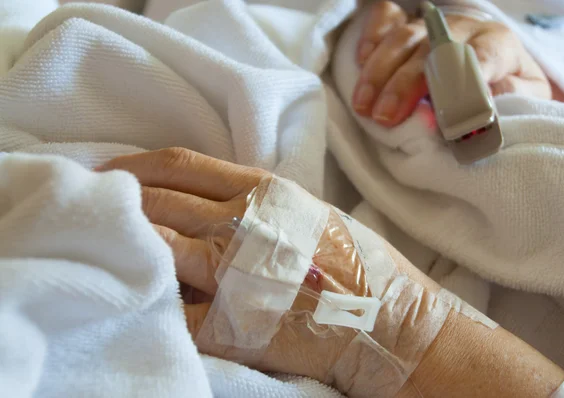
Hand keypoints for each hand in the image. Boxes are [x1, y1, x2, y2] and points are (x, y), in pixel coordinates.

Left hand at [97, 148, 361, 382]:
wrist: (388, 323)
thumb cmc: (358, 264)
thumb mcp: (310, 211)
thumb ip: (257, 200)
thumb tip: (208, 198)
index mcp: (262, 193)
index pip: (179, 165)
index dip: (135, 164)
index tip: (110, 169)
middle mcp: (241, 226)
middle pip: (157, 202)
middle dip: (118, 199)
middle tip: (91, 202)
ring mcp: (232, 275)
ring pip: (155, 249)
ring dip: (123, 244)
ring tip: (101, 241)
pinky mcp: (229, 325)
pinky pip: (172, 310)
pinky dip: (149, 300)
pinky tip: (135, 294)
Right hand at [353, 1, 550, 126]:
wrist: (496, 68)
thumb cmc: (505, 90)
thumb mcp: (524, 99)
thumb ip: (509, 101)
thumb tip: (479, 107)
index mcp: (498, 45)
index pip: (481, 58)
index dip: (459, 85)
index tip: (442, 114)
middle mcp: (464, 29)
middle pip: (430, 50)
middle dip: (404, 85)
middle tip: (385, 117)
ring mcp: (433, 24)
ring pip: (403, 38)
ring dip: (378, 73)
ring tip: (363, 106)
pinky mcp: (411, 22)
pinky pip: (386, 16)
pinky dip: (371, 36)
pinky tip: (360, 62)